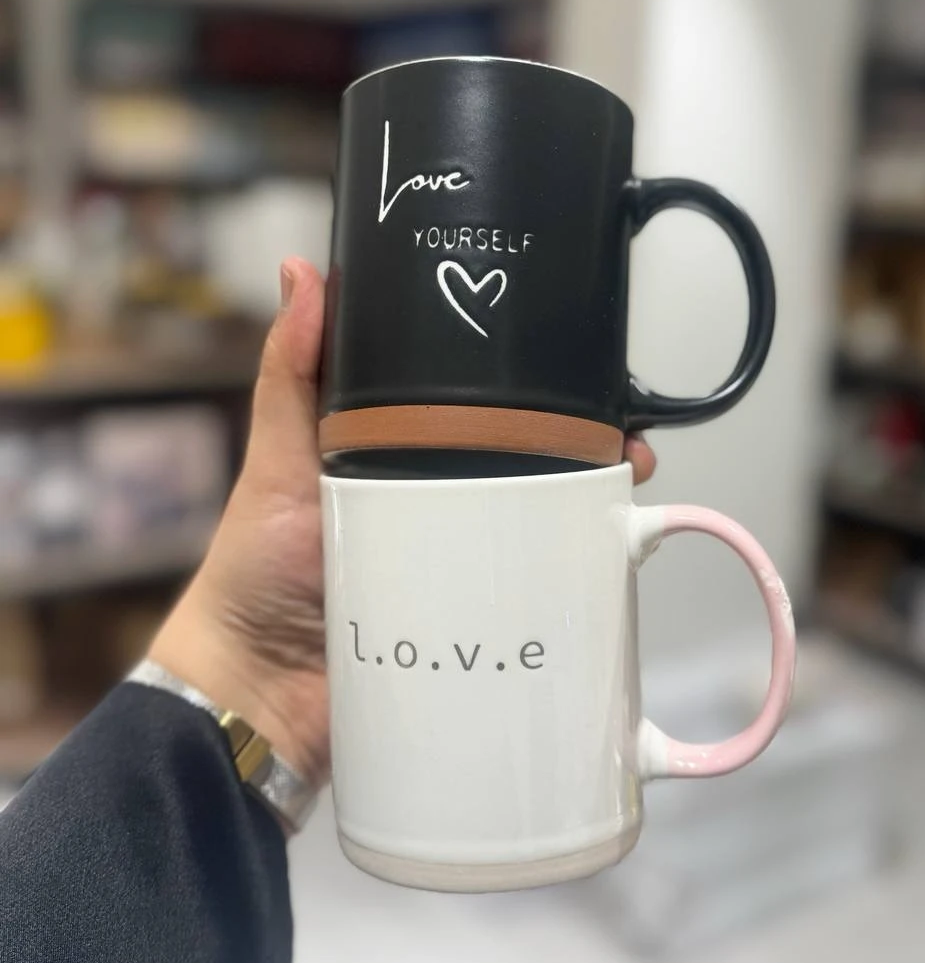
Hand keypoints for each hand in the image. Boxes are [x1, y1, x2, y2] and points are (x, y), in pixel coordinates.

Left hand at [150, 257, 657, 787]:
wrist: (261, 692)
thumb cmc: (259, 569)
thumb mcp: (279, 460)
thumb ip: (291, 373)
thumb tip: (301, 270)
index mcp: (403, 455)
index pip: (477, 407)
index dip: (525, 382)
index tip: (569, 353)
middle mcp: (443, 503)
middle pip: (529, 462)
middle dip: (581, 443)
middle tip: (621, 433)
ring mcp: (466, 563)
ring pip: (545, 523)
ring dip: (591, 503)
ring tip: (628, 483)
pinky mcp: (478, 619)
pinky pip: (539, 593)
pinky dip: (578, 573)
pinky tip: (612, 555)